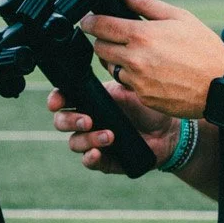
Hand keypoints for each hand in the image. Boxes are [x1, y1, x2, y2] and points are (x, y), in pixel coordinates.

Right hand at [47, 82, 177, 174]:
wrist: (168, 133)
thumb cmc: (148, 108)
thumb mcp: (132, 90)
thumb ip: (116, 79)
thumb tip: (103, 61)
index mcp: (90, 101)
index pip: (64, 99)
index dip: (55, 100)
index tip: (57, 102)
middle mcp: (88, 121)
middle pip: (61, 122)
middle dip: (70, 121)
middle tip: (89, 120)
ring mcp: (93, 141)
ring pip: (74, 142)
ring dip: (88, 139)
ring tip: (110, 136)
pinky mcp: (104, 160)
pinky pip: (88, 162)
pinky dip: (90, 158)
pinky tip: (98, 153)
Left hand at [80, 0, 223, 118]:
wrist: (220, 85)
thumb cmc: (203, 49)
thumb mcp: (178, 17)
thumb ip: (146, 4)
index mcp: (141, 35)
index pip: (100, 26)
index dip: (89, 22)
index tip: (87, 21)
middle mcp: (134, 59)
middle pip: (99, 48)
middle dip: (101, 40)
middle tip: (112, 36)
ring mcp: (137, 81)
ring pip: (111, 67)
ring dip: (116, 60)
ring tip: (136, 54)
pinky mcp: (142, 97)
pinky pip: (127, 84)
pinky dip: (132, 77)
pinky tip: (150, 71)